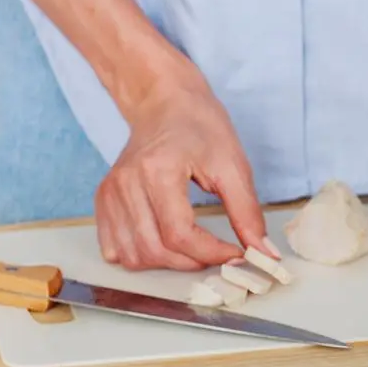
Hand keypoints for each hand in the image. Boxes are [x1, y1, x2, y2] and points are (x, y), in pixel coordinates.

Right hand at [94, 81, 270, 270]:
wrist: (165, 103)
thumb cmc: (200, 127)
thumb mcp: (233, 166)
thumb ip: (247, 213)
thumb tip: (264, 253)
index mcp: (158, 171)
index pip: (180, 234)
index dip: (212, 254)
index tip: (237, 254)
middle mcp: (126, 184)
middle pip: (155, 249)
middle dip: (193, 261)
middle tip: (220, 252)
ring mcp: (110, 193)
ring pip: (133, 256)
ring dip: (168, 264)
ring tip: (194, 248)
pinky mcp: (103, 200)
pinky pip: (115, 247)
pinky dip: (142, 256)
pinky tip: (165, 244)